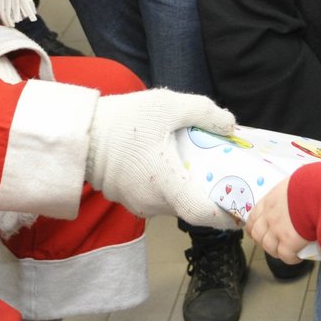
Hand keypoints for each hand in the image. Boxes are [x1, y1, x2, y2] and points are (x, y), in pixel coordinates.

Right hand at [85, 89, 236, 224]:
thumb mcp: (166, 105)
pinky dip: (167, 185)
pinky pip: (156, 197)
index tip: (241, 205)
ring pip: (173, 202)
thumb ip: (203, 112)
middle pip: (191, 206)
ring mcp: (138, 204)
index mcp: (166, 184)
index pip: (203, 214)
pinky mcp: (126, 198)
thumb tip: (230, 124)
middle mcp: (153, 202)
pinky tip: (168, 162)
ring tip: (194, 161)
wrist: (79, 132)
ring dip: (186, 186)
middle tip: (222, 171)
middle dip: (208, 191)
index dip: (226, 214)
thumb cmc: (121, 121)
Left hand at [245, 178, 313, 264]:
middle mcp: (269, 216)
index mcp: (269, 201)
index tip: (258, 231)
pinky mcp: (289, 242)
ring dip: (276, 251)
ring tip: (287, 251)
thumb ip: (289, 193)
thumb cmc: (310, 184)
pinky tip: (297, 257)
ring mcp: (277, 230)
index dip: (254, 227)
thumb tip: (297, 195)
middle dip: (263, 241)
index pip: (253, 217)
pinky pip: (285, 255)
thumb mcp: (293, 184)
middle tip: (273, 243)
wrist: (318, 193)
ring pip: (268, 247)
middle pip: (257, 234)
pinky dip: (290, 258)